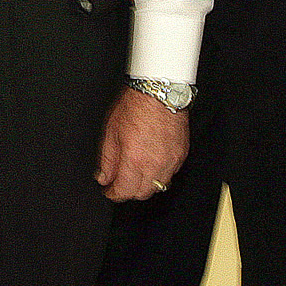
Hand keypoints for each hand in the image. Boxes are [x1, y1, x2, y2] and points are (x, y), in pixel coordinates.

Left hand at [95, 86, 187, 201]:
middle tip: (120, 182)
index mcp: (135, 160)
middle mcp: (155, 165)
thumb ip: (107, 158)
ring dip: (146, 185)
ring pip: (159, 186)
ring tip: (136, 174)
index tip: (109, 191)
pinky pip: (171, 174)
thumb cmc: (135, 105)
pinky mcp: (181, 154)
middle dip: (129, 191)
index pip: (124, 191)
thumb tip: (104, 177)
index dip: (114, 194)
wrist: (159, 91)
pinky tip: (152, 164)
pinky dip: (160, 174)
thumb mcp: (111, 130)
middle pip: (142, 193)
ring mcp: (171, 161)